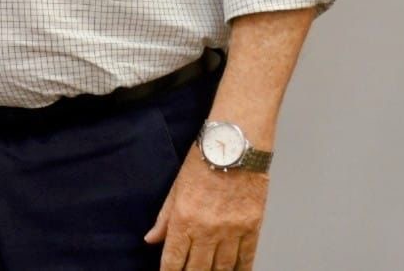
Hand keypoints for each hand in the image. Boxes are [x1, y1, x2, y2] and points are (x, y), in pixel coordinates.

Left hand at [146, 153, 268, 270]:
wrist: (235, 145)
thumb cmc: (203, 161)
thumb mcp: (177, 187)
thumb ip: (164, 217)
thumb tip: (151, 239)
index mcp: (184, 219)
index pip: (174, 259)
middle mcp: (207, 229)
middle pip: (198, 269)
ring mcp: (231, 230)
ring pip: (222, 268)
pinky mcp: (252, 227)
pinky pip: (246, 257)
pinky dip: (240, 269)